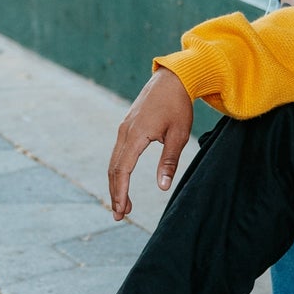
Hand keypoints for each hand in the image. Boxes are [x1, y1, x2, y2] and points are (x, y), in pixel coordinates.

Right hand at [107, 69, 194, 220]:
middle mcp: (125, 132)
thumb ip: (169, 161)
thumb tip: (162, 188)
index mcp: (136, 135)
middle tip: (120, 215)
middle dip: (115, 193)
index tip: (122, 211)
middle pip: (114, 169)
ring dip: (116, 183)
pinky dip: (118, 170)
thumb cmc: (178, 105)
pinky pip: (118, 152)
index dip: (121, 193)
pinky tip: (123, 180)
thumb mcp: (179, 135)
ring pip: (114, 161)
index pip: (123, 170)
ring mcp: (124, 128)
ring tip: (122, 204)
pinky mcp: (127, 125)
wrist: (173, 78)